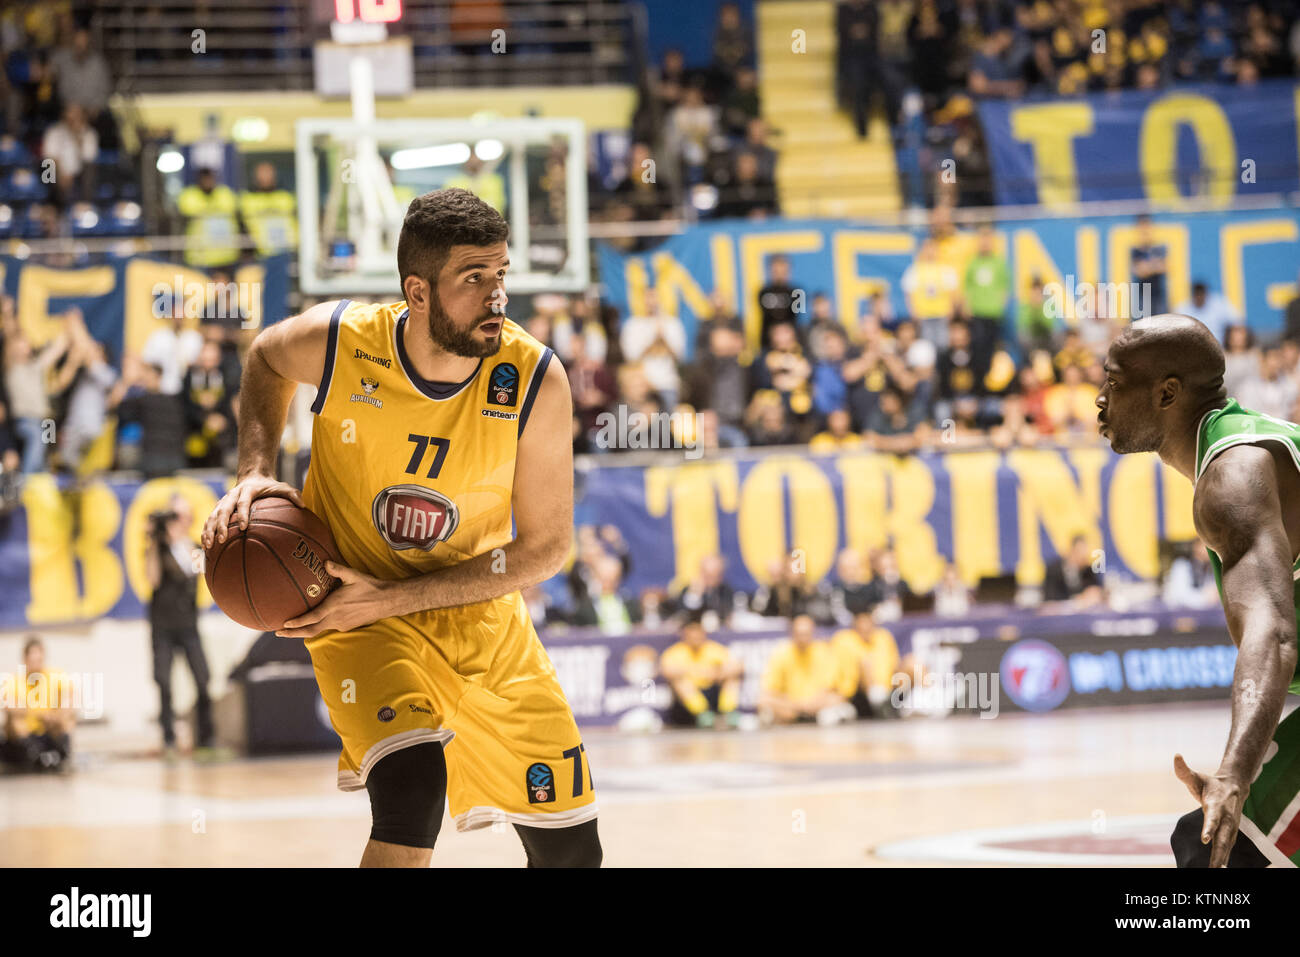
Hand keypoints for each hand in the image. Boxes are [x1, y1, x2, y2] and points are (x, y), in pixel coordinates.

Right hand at [201, 473, 303, 548]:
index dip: (242, 514)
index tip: (243, 527)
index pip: (242, 503)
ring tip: (208, 546)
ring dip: (209, 530)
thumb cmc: (270, 486)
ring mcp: (223, 501)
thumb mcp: (282, 486)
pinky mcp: (218, 507)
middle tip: (221, 539)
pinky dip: (206, 531)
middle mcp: (232, 495)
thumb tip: (303, 505)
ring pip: (213, 516)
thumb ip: (292, 494)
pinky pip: (210, 520)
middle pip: (223, 510)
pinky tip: (206, 545)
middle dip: (221, 525)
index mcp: (247, 490)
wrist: (253, 476)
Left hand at [276, 562, 392, 637]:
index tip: (284, 625)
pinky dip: (319, 626)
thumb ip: (338, 570)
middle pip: (311, 631)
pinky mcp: (347, 627)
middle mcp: (336, 619)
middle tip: (279, 632)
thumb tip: (325, 562)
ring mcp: (341, 625)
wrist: (387, 601)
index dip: (297, 623)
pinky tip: (316, 621)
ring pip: (319, 630)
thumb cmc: (370, 587)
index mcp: (334, 606)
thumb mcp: (354, 575)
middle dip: (293, 633)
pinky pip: (329, 627)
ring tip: (293, 628)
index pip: (311, 618)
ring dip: (305, 630)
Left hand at [1174, 754, 1247, 866]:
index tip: (1204, 839)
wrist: (1234, 787)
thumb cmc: (1210, 783)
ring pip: (1226, 846)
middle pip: (1223, 838)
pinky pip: (1226, 849)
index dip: (1209, 829)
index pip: (1212, 819)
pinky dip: (1223, 859)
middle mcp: (1225, 819)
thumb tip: (1176, 755)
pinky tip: (1218, 869)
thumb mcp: (1196, 776)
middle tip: (1214, 868)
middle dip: (1219, 854)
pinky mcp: (1230, 834)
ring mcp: (1230, 828)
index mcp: (1215, 805)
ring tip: (1216, 872)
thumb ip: (1184, 770)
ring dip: (1221, 860)